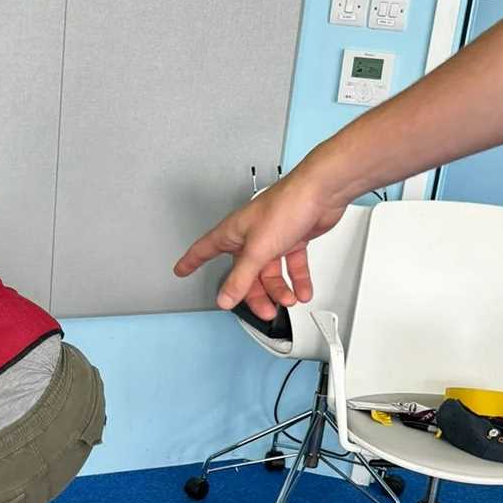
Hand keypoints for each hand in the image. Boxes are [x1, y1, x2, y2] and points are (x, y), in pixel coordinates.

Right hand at [173, 169, 347, 317]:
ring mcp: (273, 238)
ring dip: (279, 289)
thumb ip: (240, 278)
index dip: (191, 261)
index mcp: (234, 233)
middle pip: (245, 273)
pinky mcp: (294, 238)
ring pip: (270, 272)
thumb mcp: (257, 250)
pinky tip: (302, 291)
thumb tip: (225, 298)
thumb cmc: (286, 206)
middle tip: (264, 310)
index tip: (181, 270)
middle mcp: (251, 236)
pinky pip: (292, 266)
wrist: (321, 192)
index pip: (204, 249)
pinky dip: (298, 280)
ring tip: (288, 300)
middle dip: (254, 294)